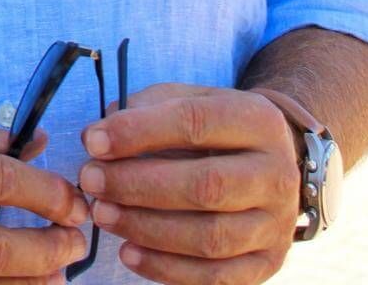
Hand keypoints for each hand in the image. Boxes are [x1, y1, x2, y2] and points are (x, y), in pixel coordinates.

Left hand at [78, 83, 301, 283]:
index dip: (139, 132)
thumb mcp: (192, 100)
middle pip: (205, 186)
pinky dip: (166, 269)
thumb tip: (97, 136)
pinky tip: (128, 253)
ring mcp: (277, 225)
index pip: (195, 122)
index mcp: (258, 121)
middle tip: (91, 181)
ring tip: (102, 214)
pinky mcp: (267, 264)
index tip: (94, 141)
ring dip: (146, 229)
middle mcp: (276, 174)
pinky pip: (215, 277)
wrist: (275, 163)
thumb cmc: (217, 129)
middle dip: (138, 185)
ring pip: (209, 237)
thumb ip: (146, 109)